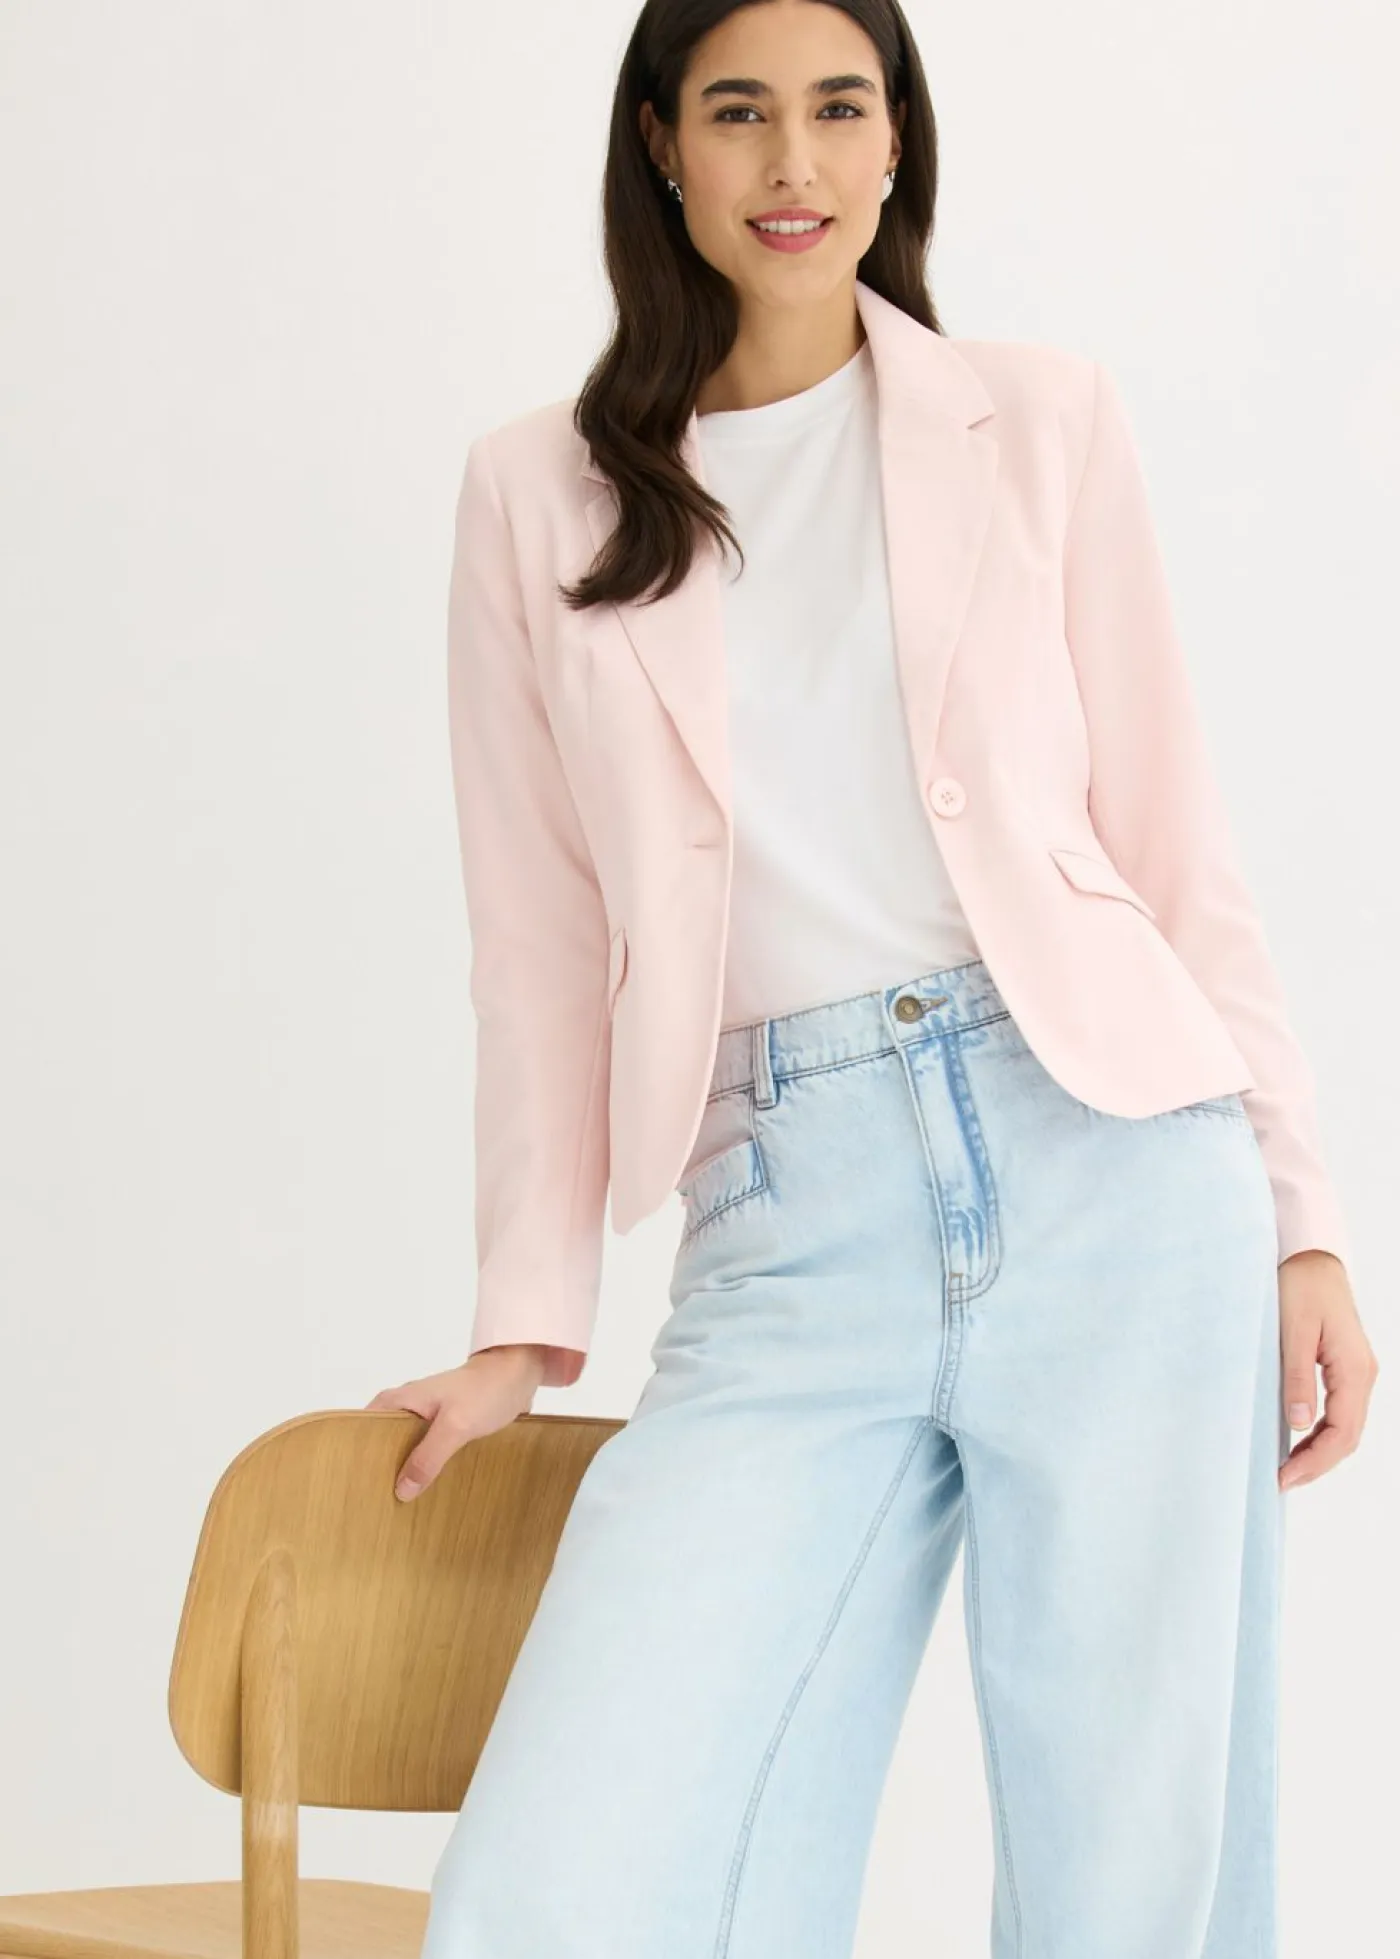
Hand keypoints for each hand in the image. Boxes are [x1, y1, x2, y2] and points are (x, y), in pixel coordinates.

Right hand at [364, 1344, 551, 1501]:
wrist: (518, 1375)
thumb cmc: (486, 1390)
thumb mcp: (455, 1426)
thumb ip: (428, 1457)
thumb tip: (402, 1489)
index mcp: (398, 1401)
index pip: (363, 1431)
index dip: (359, 1458)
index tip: (358, 1486)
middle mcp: (406, 1409)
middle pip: (383, 1446)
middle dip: (384, 1471)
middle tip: (379, 1504)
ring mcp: (426, 1419)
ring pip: (407, 1451)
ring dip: (409, 1472)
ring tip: (403, 1506)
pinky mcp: (444, 1428)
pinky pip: (428, 1453)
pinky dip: (428, 1468)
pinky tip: (431, 1491)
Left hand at [1277, 1251, 1378, 1489]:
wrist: (1311, 1256)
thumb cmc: (1300, 1285)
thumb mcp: (1292, 1331)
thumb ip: (1297, 1377)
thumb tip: (1298, 1424)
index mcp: (1354, 1369)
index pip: (1342, 1431)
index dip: (1315, 1460)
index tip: (1285, 1477)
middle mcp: (1362, 1374)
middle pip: (1348, 1436)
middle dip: (1318, 1464)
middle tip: (1282, 1482)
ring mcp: (1356, 1371)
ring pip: (1346, 1427)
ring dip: (1320, 1451)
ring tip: (1288, 1469)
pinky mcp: (1344, 1367)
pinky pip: (1340, 1411)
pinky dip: (1322, 1433)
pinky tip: (1299, 1441)